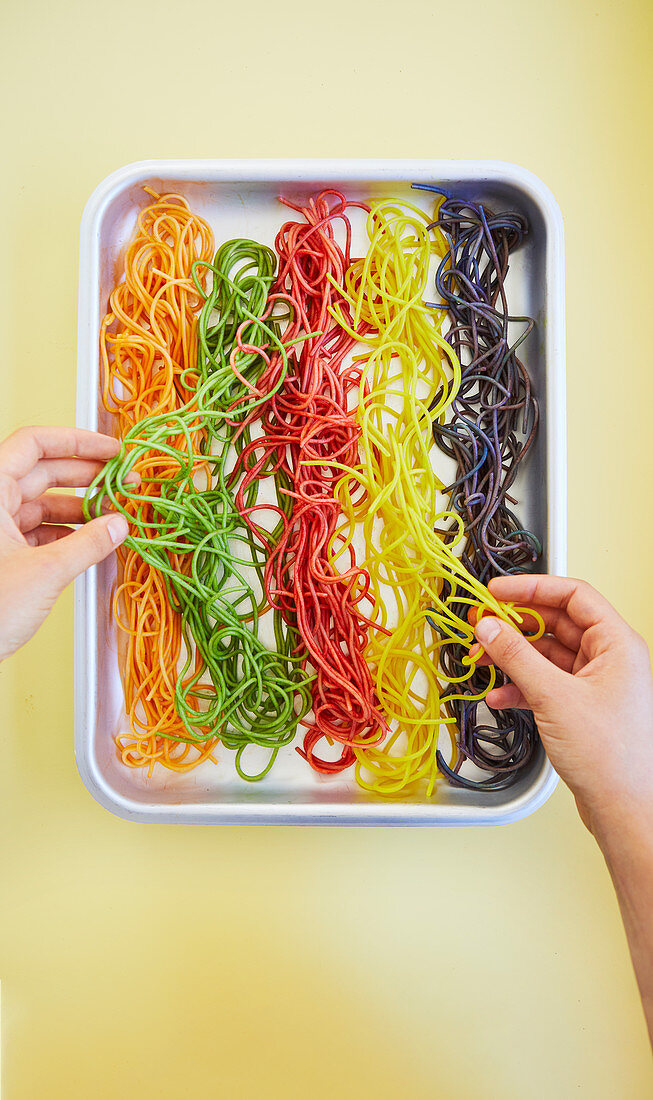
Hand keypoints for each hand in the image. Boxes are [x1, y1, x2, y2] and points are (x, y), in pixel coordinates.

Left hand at [0, 426, 129, 661]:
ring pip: (41, 502)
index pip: (33, 443)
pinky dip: (66, 532)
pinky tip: (93, 540)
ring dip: (80, 508)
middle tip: (124, 480)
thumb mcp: (45, 572)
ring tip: (115, 516)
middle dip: (86, 475)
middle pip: (41, 471)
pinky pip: (37, 530)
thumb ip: (88, 544)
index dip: (77, 441)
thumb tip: (118, 525)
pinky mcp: (0, 553)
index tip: (112, 449)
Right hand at [473, 575, 652, 838]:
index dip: (532, 588)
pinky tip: (500, 696)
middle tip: (481, 626)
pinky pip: (546, 683)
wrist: (625, 808)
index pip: (573, 596)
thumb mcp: (554, 696)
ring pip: (547, 655)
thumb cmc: (611, 756)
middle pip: (557, 624)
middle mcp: (610, 659)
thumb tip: (489, 627)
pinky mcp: (583, 708)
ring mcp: (596, 684)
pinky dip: (521, 686)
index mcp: (617, 644)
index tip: (497, 591)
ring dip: (513, 658)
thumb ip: (516, 656)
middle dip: (516, 626)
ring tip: (482, 661)